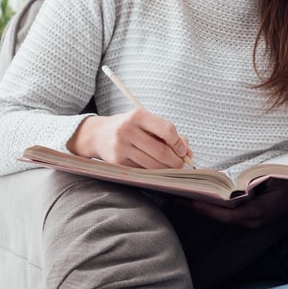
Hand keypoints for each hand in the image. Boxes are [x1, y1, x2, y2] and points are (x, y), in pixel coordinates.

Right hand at [68, 109, 192, 168]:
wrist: (99, 135)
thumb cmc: (130, 127)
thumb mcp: (146, 123)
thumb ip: (169, 134)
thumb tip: (188, 153)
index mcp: (138, 115)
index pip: (167, 129)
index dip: (179, 143)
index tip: (183, 151)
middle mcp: (128, 130)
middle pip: (161, 151)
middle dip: (176, 161)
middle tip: (182, 165)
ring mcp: (121, 147)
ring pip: (153, 165)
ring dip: (167, 169)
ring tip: (171, 168)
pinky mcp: (117, 162)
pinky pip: (142, 170)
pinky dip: (153, 172)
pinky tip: (155, 169)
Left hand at [176, 179, 287, 228]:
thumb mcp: (276, 178)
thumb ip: (255, 182)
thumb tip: (234, 185)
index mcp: (255, 213)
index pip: (221, 212)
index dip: (200, 206)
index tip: (181, 197)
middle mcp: (251, 219)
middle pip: (216, 214)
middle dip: (194, 204)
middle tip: (171, 194)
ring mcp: (251, 218)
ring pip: (219, 213)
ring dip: (200, 203)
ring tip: (178, 193)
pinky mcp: (251, 214)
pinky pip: (227, 210)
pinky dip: (212, 203)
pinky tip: (199, 193)